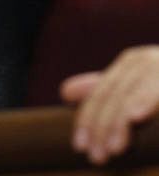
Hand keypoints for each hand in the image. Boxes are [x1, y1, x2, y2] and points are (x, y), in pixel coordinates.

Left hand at [62, 46, 158, 163]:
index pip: (105, 92)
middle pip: (119, 93)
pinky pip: (158, 91)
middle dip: (104, 125)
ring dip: (124, 120)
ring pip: (142, 92)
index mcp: (136, 62)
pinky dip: (146, 101)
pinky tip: (136, 115)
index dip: (89, 118)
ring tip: (114, 147)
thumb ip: (109, 91)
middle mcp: (151, 60)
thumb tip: (66, 92)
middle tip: (97, 156)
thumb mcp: (140, 87)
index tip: (79, 147)